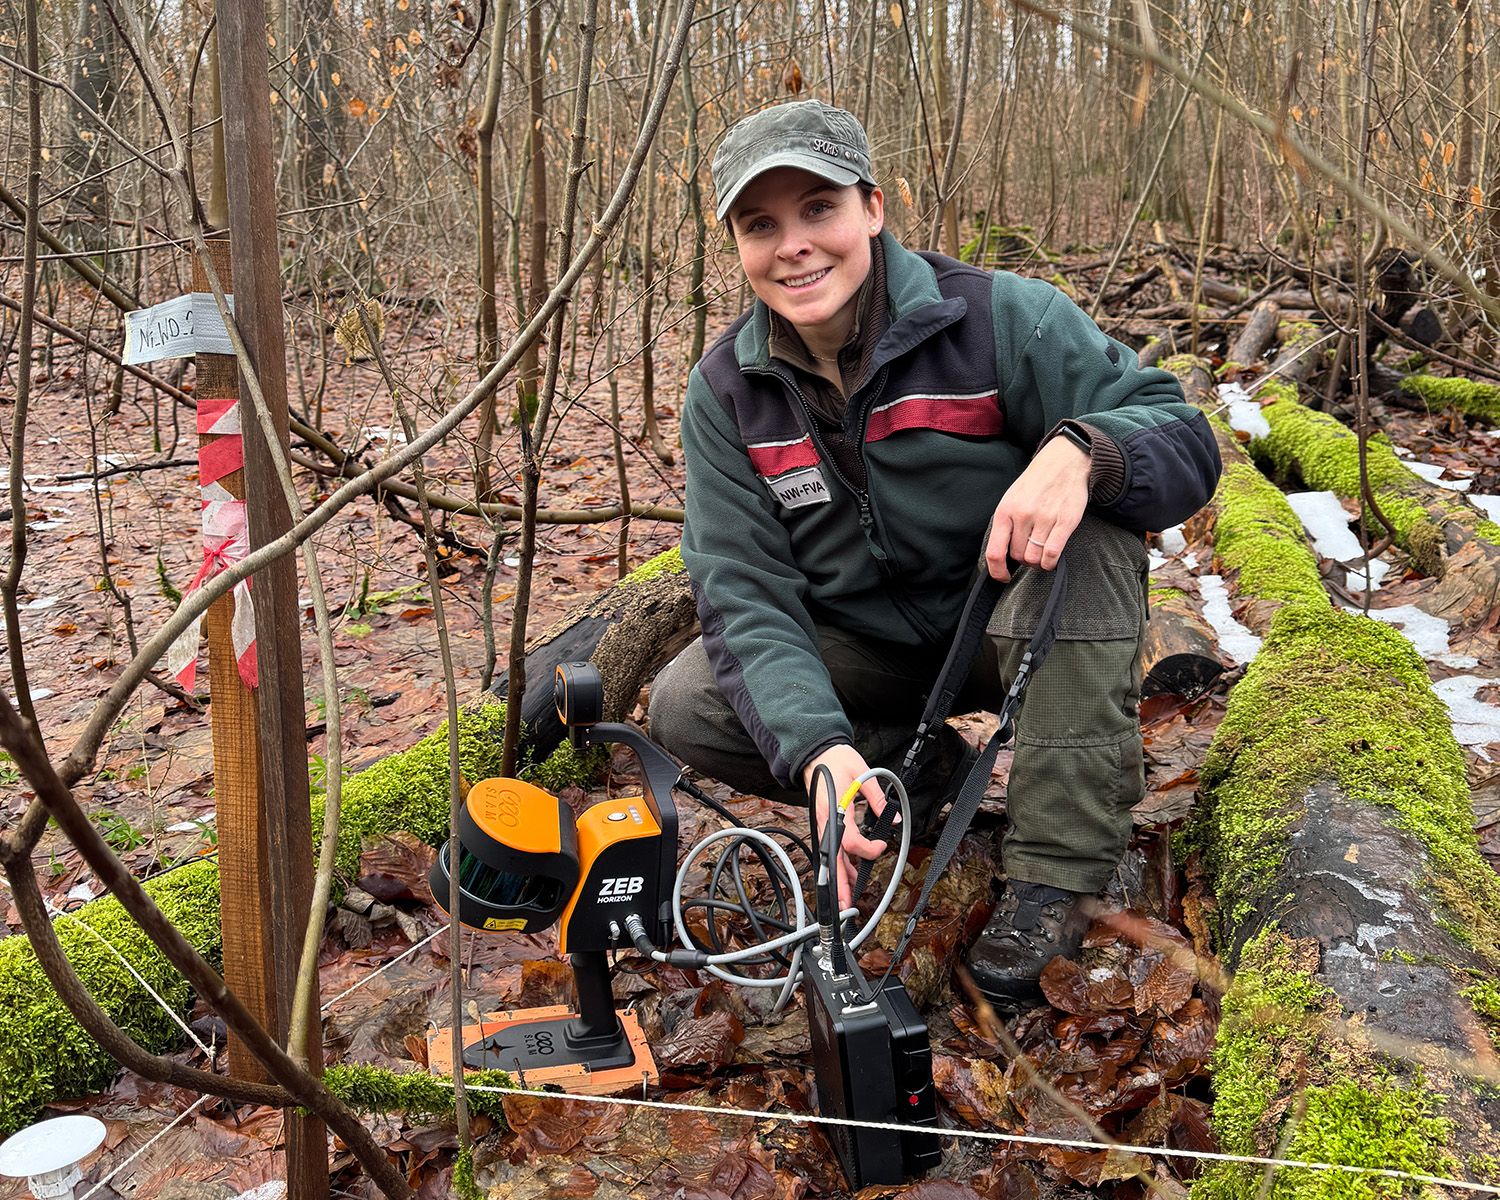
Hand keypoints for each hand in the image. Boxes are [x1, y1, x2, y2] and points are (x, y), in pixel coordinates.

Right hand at [802, 744, 888, 910]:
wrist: (817, 753)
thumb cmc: (837, 760)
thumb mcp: (863, 774)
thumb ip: (877, 799)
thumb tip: (892, 820)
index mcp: (835, 810)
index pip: (850, 842)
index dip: (867, 851)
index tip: (881, 846)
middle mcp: (825, 821)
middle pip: (832, 859)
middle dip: (839, 883)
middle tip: (846, 904)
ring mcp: (822, 824)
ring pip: (830, 856)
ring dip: (840, 876)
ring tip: (848, 896)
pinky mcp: (823, 823)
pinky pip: (831, 847)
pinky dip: (839, 861)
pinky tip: (848, 872)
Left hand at [985, 435, 1089, 581]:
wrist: (1063, 462)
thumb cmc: (1035, 483)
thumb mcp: (1011, 499)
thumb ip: (1006, 524)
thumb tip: (1001, 555)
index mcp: (1005, 511)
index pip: (995, 552)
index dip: (997, 571)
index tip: (1003, 577)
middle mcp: (1022, 515)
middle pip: (1018, 556)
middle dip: (1023, 560)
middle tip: (1030, 551)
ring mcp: (1044, 518)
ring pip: (1035, 559)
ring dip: (1038, 563)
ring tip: (1041, 553)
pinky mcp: (1065, 521)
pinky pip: (1052, 554)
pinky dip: (1050, 562)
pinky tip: (1051, 559)